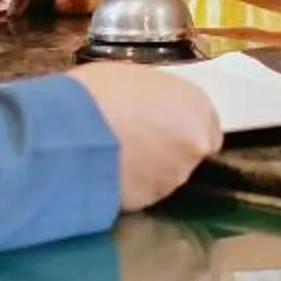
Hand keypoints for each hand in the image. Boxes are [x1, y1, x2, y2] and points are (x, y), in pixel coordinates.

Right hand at [68, 63, 220, 209]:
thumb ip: (155, 101)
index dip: (182, 127)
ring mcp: (175, 176)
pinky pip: (144, 190)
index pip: (206, 127)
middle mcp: (195, 144)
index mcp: (197, 107)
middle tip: (137, 140)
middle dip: (168, 148)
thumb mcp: (135, 79)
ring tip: (118, 157)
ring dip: (150, 168)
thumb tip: (150, 111)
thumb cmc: (102, 90)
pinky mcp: (151, 201)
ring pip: (167, 175)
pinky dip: (132, 184)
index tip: (162, 125)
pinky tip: (110, 172)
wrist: (74, 131)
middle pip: (189, 152)